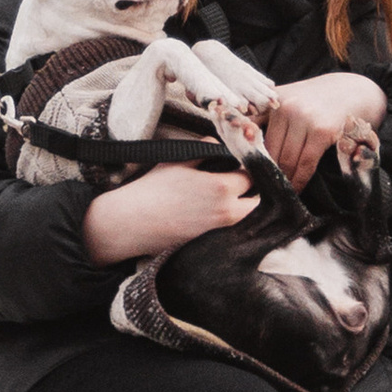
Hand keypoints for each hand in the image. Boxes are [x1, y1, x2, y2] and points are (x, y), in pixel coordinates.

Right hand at [84, 163, 258, 263]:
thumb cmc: (153, 189)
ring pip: (250, 222)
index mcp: (222, 187)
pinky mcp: (212, 247)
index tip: (241, 167)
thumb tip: (221, 143)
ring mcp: (221, 233)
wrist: (131, 223)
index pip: (252, 175)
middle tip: (244, 187)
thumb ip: (206, 148)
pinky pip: (235, 236)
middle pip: (259, 203)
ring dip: (248, 212)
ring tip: (236, 203)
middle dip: (255, 194)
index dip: (248, 169)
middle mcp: (227, 212)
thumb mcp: (180, 159)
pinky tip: (222, 219)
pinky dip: (236, 228)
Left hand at [259, 71, 386, 189]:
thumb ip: (266, 118)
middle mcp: (286, 107)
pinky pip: (306, 163)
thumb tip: (244, 145)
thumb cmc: (317, 100)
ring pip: (286, 160)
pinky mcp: (322, 131)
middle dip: (266, 173)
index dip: (249, 157)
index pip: (252, 134)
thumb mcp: (289, 99)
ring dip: (284, 181)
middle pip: (269, 151)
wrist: (354, 90)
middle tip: (263, 191)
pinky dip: (300, 180)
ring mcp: (304, 118)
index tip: (247, 176)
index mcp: (273, 100)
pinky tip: (297, 190)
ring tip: (281, 194)